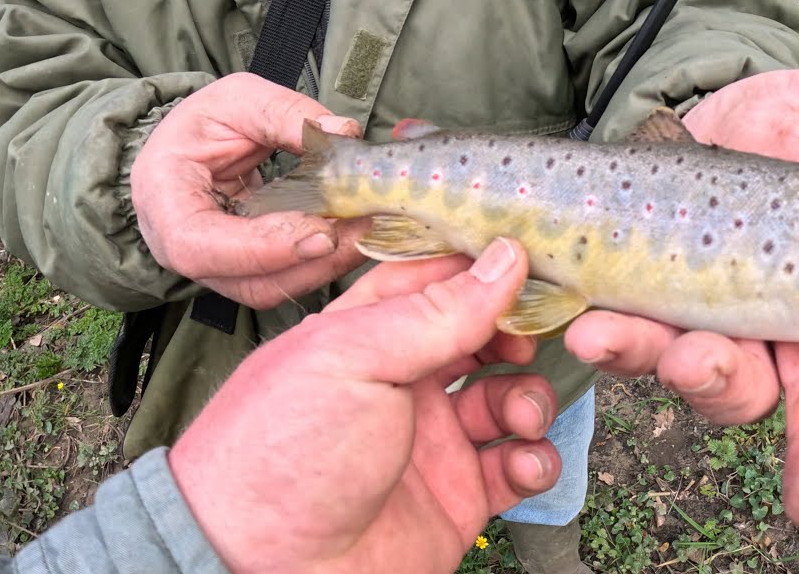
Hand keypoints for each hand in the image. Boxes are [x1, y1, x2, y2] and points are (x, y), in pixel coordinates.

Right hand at [130, 73, 370, 308]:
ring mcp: (216, 268)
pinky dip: (324, 262)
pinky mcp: (248, 272)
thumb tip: (342, 132)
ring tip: (365, 228)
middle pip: (247, 280)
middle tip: (364, 226)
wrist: (192, 147)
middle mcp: (181, 249)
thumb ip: (285, 113)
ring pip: (272, 288)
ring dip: (326, 265)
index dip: (262, 248)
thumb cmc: (204, 123)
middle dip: (312, 261)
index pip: (199, 246)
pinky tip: (353, 233)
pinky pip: (286, 279)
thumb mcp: (237, 100)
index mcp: (163, 201)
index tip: (321, 234)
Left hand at [169, 238, 558, 573]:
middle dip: (514, 336)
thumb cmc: (284, 454)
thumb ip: (436, 312)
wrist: (264, 573)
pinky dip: (534, 461)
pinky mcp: (456, 499)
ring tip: (522, 418)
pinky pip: (515, 467)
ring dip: (529, 399)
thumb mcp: (355, 359)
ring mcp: (431, 442)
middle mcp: (400, 384)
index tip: (529, 263)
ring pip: (507, 401)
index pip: (433, 282)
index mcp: (364, 336)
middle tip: (529, 344)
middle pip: (479, 339)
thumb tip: (506, 257)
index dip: (480, 270)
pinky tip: (523, 464)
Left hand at [564, 55, 798, 536]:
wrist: (672, 124)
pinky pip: (641, 347)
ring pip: (729, 387)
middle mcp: (796, 332)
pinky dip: (624, 343)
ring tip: (691, 357)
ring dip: (710, 380)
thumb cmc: (766, 127)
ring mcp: (722, 334)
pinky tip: (594, 327)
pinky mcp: (650, 322)